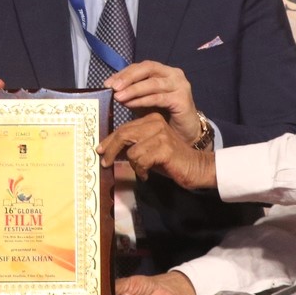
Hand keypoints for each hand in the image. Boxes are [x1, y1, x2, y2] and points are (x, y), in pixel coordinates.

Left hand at [99, 115, 216, 190]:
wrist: (195, 167)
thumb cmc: (170, 160)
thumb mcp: (148, 149)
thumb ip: (132, 146)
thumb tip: (108, 150)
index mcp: (151, 119)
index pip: (124, 128)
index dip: (109, 140)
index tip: (100, 150)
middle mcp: (155, 123)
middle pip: (124, 134)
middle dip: (110, 149)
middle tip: (105, 163)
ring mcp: (160, 134)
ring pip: (132, 151)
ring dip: (133, 165)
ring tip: (141, 171)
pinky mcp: (164, 148)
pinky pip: (141, 161)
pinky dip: (141, 171)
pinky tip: (147, 175)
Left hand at [105, 60, 204, 142]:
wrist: (185, 134)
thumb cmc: (164, 116)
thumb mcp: (144, 103)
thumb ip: (131, 94)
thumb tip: (112, 90)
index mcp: (164, 71)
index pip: (141, 66)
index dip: (124, 73)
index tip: (108, 83)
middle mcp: (174, 74)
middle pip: (148, 68)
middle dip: (128, 77)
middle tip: (113, 87)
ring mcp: (180, 85)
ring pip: (153, 83)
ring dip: (133, 89)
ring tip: (118, 97)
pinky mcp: (183, 99)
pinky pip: (159, 97)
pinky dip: (142, 100)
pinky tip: (130, 105)